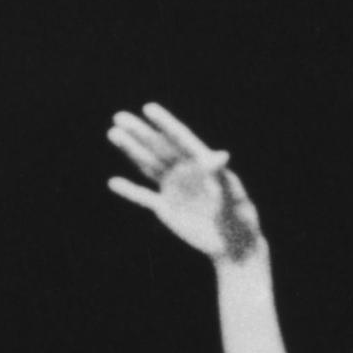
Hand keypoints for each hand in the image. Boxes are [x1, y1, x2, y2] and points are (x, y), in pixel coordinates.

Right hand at [105, 102, 265, 266]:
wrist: (232, 244)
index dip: (164, 123)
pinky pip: (144, 197)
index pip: (180, 138)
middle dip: (139, 132)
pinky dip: (129, 191)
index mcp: (202, 163)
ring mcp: (174, 188)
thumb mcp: (232, 195)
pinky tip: (114, 182)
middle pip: (158, 147)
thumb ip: (222, 175)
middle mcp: (185, 171)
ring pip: (148, 165)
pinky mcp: (166, 208)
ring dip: (130, 151)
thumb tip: (221, 155)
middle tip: (119, 117)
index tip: (148, 108)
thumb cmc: (239, 217)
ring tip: (113, 133)